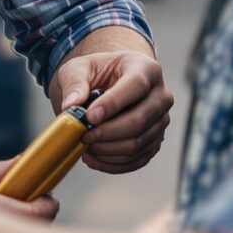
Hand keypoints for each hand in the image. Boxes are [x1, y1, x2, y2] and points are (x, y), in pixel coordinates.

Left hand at [49, 50, 171, 173]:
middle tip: (83, 135)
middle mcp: (161, 95)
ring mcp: (161, 121)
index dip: (113, 104)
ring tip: (85, 145)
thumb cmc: (96, 74)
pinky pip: (137, 160)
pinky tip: (92, 158)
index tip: (90, 117)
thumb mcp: (79, 69)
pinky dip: (112, 163)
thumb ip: (74, 83)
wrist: (109, 86)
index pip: (136, 85)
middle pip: (140, 120)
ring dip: (107, 150)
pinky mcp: (155, 141)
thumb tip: (71, 106)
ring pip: (138, 143)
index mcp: (146, 69)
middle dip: (107, 132)